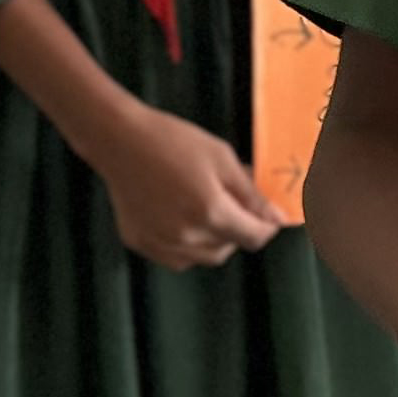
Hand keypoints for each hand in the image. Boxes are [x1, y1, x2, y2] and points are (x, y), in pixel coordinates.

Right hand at [81, 102, 285, 272]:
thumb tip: (278, 219)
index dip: (266, 226)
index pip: (254, 237)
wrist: (119, 140)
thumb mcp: (222, 159)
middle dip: (239, 229)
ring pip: (205, 256)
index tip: (269, 215)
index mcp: (210, 212)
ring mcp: (161, 243)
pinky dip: (189, 244)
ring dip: (215, 239)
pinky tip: (182, 216)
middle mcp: (186, 236)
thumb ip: (252, 194)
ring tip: (206, 206)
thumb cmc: (172, 140)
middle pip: (230, 247)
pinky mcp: (141, 243)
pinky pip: (177, 256)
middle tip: (233, 201)